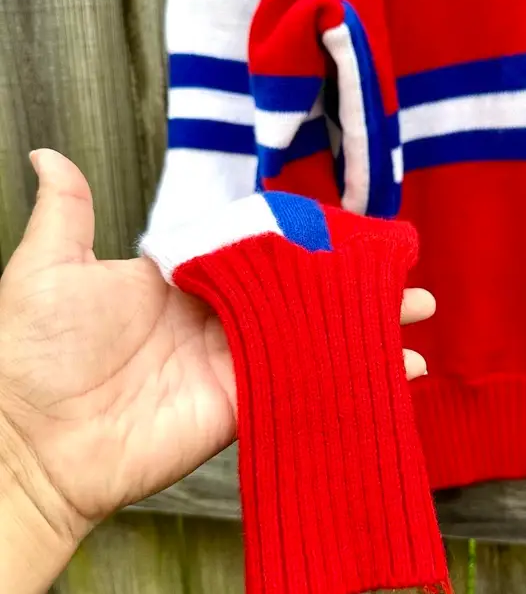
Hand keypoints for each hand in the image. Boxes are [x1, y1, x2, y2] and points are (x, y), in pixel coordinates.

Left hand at [0, 149, 435, 543]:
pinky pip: (308, 382)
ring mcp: (239, 362)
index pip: (262, 250)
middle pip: (302, 291)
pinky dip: (353, 374)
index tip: (352, 228)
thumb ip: (69, 213)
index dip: (306, 238)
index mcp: (189, 280)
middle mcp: (223, 318)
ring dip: (367, 324)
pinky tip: (399, 367)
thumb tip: (49, 152)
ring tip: (419, 309)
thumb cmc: (32, 352)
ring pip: (315, 334)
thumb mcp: (48, 269)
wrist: (31, 442)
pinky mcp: (248, 404)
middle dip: (352, 280)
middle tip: (401, 266)